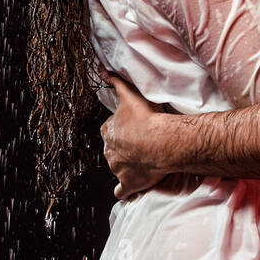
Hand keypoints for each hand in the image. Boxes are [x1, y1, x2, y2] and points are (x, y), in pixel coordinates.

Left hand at [98, 68, 168, 199]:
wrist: (160, 142)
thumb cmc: (146, 118)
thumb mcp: (128, 95)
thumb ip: (115, 82)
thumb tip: (99, 69)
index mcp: (109, 131)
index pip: (109, 129)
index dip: (120, 128)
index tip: (131, 127)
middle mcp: (109, 151)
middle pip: (113, 148)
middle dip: (123, 147)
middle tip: (139, 143)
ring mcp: (118, 168)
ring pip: (118, 167)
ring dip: (126, 165)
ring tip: (141, 161)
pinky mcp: (129, 183)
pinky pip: (122, 190)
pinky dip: (124, 190)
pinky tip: (128, 190)